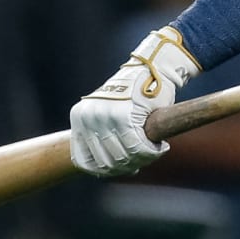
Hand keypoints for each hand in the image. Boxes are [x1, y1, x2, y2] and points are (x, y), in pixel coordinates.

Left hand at [68, 27, 198, 176]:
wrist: (155, 67)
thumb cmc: (136, 93)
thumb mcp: (110, 112)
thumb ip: (105, 135)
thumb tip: (110, 169)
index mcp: (79, 117)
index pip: (83, 160)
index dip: (103, 171)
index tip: (122, 168)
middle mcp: (87, 117)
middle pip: (105, 162)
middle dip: (126, 166)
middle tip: (143, 160)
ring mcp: (104, 117)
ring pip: (122, 157)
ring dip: (141, 160)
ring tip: (154, 151)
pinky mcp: (124, 116)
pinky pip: (137, 147)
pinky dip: (151, 152)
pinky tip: (160, 146)